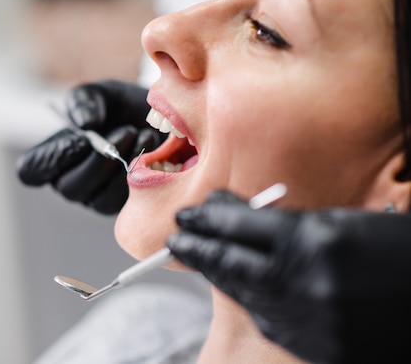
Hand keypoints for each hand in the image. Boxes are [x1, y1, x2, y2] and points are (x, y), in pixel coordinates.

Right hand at [16, 80, 163, 213]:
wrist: (160, 117)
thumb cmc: (120, 106)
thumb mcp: (100, 93)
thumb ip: (85, 101)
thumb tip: (86, 125)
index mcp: (54, 155)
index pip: (31, 170)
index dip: (49, 160)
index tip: (79, 138)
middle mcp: (70, 180)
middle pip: (69, 188)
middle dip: (98, 160)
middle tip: (124, 131)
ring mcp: (96, 196)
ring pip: (100, 199)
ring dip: (123, 165)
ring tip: (139, 133)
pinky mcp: (123, 204)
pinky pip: (127, 201)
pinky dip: (141, 172)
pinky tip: (151, 144)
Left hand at [167, 190, 410, 363]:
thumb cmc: (396, 252)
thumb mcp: (342, 224)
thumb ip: (286, 224)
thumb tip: (234, 215)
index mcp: (316, 241)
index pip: (241, 226)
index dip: (209, 218)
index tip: (190, 214)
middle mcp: (308, 284)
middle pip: (232, 263)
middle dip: (199, 249)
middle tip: (175, 238)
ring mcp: (313, 323)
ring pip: (246, 295)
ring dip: (220, 275)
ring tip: (200, 258)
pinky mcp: (320, 351)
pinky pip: (271, 322)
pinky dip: (254, 300)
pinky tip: (244, 286)